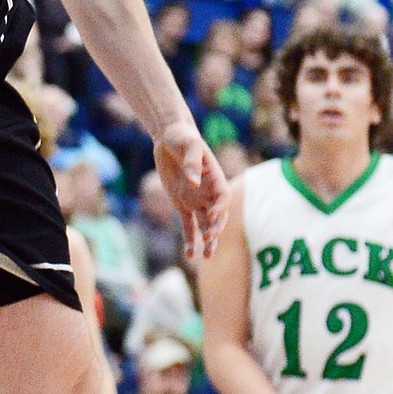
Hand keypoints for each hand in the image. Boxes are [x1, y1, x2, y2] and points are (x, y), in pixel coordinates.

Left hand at [153, 121, 229, 260]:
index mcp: (215, 178)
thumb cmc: (182, 137)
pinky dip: (189, 240)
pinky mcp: (182, 204)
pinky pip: (188, 225)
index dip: (220, 207)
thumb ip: (192, 162)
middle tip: (209, 239)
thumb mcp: (188, 144)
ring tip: (206, 257)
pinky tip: (190, 255)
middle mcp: (208, 192)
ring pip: (206, 225)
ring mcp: (196, 200)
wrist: (168, 136)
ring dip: (208, 241)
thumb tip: (193, 182)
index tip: (211, 214)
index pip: (223, 198)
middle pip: (218, 216)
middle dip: (215, 229)